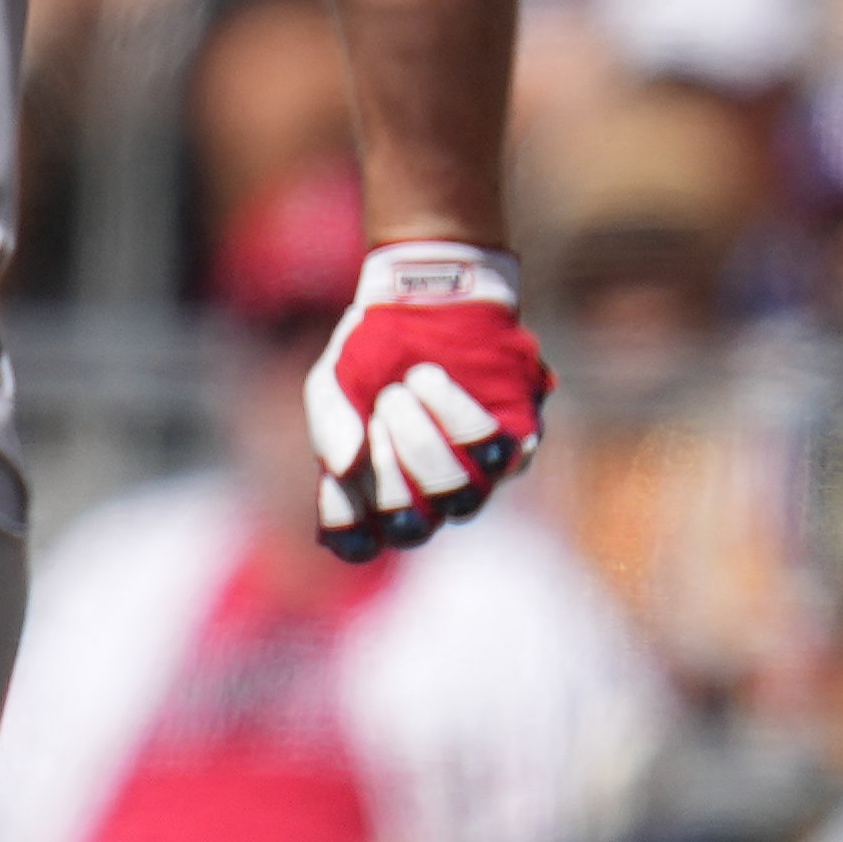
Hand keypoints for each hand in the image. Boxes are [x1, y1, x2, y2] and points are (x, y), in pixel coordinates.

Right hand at [303, 243, 550, 559]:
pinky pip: (492, 452)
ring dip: (423, 444)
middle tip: (378, 408)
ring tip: (401, 389)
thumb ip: (328, 425)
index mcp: (375, 493)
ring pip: (457, 496)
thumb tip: (341, 466)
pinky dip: (456, 414)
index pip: (360, 543)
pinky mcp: (513, 442)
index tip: (335, 473)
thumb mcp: (331, 383)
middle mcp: (427, 498)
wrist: (423, 298)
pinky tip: (432, 378)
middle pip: (412, 526)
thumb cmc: (370, 352)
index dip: (347, 521)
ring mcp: (475, 476)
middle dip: (388, 472)